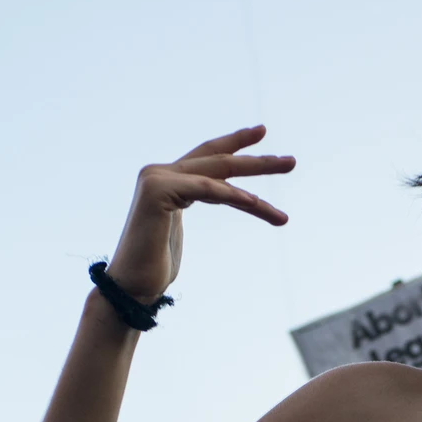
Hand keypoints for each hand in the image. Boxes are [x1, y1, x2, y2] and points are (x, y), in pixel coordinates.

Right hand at [104, 126, 294, 302]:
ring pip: (218, 173)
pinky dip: (233, 195)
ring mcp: (156, 179)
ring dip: (256, 171)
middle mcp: (158, 173)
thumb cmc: (155, 267)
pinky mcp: (157, 191)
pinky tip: (256, 202)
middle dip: (256, 160)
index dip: (233, 142)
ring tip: (287, 171)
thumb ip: (189, 203)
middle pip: (218, 161)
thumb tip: (208, 196)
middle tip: (291, 162)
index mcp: (165, 180)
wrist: (130, 289)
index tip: (261, 132)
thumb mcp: (178, 228)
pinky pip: (206, 190)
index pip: (206, 156)